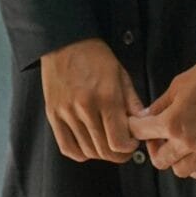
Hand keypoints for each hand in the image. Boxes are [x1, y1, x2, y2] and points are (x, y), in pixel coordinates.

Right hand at [39, 37, 145, 163]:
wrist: (65, 42)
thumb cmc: (95, 56)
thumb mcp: (121, 75)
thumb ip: (132, 103)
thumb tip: (143, 124)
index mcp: (106, 97)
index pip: (118, 141)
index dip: (129, 148)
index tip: (132, 142)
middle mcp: (85, 108)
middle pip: (103, 150)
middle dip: (118, 154)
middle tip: (123, 148)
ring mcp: (67, 113)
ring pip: (87, 151)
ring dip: (101, 153)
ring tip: (107, 144)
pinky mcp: (53, 114)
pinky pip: (67, 147)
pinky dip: (80, 153)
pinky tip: (89, 146)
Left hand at [126, 60, 195, 179]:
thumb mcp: (177, 86)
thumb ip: (160, 105)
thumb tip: (146, 116)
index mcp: (173, 123)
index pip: (142, 133)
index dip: (135, 127)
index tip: (137, 126)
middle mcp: (188, 141)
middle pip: (160, 160)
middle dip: (154, 148)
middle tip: (158, 137)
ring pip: (181, 171)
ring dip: (175, 160)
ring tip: (178, 146)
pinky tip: (195, 157)